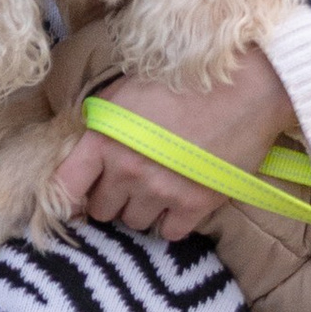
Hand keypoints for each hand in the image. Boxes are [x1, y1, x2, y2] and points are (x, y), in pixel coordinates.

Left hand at [51, 63, 297, 243]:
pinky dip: (173, 221)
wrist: (245, 84)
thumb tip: (83, 151)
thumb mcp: (126, 90)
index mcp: (103, 139)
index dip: (71, 195)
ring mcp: (161, 190)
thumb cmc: (183, 78)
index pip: (65, 189)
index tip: (82, 195)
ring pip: (135, 223)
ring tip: (161, 183)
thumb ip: (100, 124)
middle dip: (112, 197)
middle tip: (132, 179)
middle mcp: (127, 170)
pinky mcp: (196, 205)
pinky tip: (181, 197)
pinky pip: (170, 233)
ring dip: (143, 209)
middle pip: (102, 211)